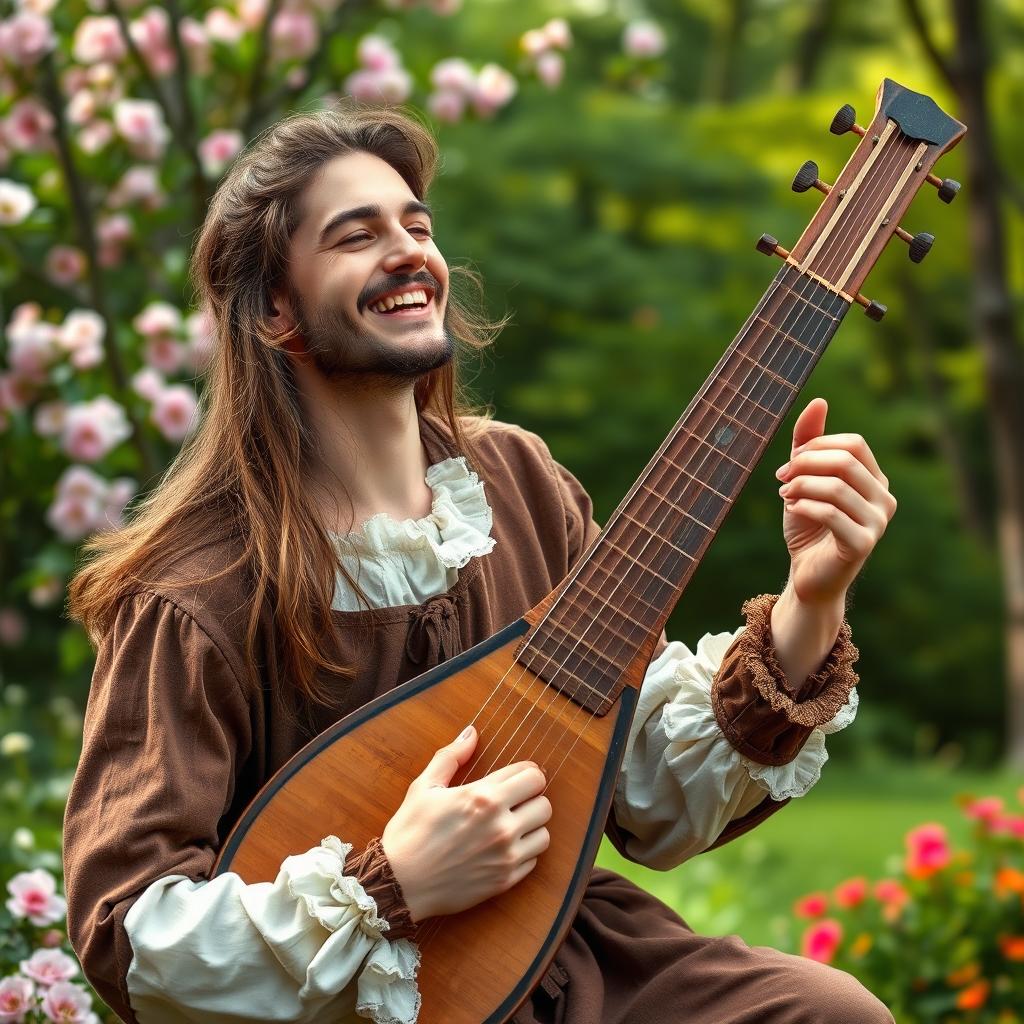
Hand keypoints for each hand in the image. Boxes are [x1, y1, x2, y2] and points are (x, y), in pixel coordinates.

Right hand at [380, 726, 551, 922]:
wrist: (398, 884)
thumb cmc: (409, 831)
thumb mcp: (424, 787)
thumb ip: (451, 756)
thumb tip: (471, 732)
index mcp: (483, 797)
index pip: (532, 775)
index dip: (527, 772)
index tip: (517, 777)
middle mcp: (500, 825)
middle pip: (545, 803)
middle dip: (531, 798)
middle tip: (514, 801)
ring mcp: (505, 855)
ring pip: (544, 832)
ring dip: (531, 827)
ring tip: (511, 825)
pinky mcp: (505, 881)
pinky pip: (533, 860)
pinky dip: (524, 852)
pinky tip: (503, 848)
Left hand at [774, 398, 896, 606]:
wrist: (807, 573)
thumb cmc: (808, 525)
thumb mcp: (804, 478)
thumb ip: (809, 442)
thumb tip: (819, 400)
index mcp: (876, 480)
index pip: (853, 444)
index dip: (816, 447)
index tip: (789, 463)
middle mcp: (885, 499)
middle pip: (845, 461)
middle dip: (805, 465)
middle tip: (781, 478)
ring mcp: (878, 523)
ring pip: (836, 487)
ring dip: (801, 486)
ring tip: (784, 495)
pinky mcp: (863, 544)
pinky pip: (831, 513)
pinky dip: (804, 506)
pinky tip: (792, 509)